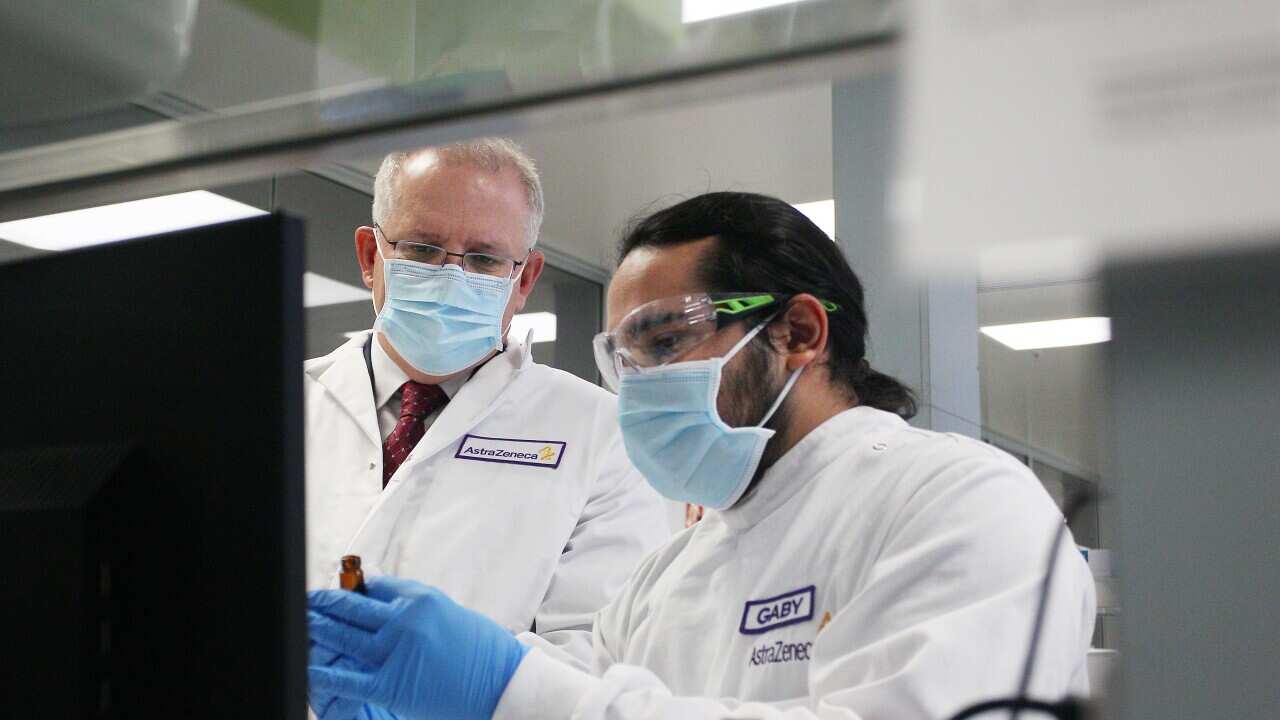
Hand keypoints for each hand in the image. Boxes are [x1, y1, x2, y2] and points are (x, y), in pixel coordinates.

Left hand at [308, 577, 529, 719]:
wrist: (502, 684)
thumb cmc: (482, 651)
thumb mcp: (449, 614)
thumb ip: (414, 605)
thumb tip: (384, 594)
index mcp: (421, 599)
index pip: (375, 586)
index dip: (352, 587)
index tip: (337, 589)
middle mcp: (403, 621)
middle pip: (351, 608)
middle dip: (323, 604)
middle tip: (306, 600)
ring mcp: (394, 653)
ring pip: (343, 637)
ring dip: (317, 629)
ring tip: (300, 622)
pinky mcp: (390, 685)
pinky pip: (346, 677)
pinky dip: (322, 671)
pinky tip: (305, 664)